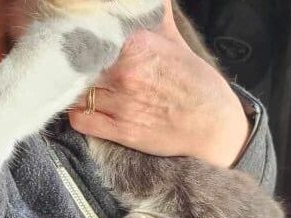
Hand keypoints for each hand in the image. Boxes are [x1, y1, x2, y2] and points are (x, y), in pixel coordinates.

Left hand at [69, 0, 249, 167]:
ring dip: (76, 88)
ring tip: (85, 86)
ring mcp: (122, 104)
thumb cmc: (197, 84)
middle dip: (76, 64)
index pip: (89, 34)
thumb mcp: (175, 42)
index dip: (80, 37)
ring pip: (75, 90)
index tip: (80, 40)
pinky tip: (87, 107)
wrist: (215, 127)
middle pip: (77, 63)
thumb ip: (153, 17)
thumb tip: (144, 1)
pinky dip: (78, 113)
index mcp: (137, 44)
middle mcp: (126, 72)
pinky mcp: (121, 131)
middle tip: (79, 66)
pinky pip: (78, 119)